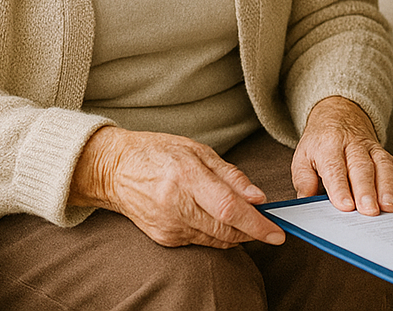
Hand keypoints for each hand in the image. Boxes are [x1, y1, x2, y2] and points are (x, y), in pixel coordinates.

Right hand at [70, 125, 283, 247]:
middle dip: (252, 232)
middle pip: (225, 230)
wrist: (115, 170)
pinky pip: (200, 241)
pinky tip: (216, 219)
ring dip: (236, 234)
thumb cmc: (159, 153)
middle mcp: (176, 205)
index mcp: (186, 177)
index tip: (276, 233)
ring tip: (245, 219)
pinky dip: (215, 234)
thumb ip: (231, 176)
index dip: (256, 224)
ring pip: (215, 240)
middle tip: (268, 225)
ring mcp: (168, 226)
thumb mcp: (197, 150)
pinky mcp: (164, 239)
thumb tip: (258, 197)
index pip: (229, 209)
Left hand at [293, 96, 392, 214]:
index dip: (340, 187)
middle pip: (362, 167)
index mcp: (329, 146)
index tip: (346, 206)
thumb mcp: (303, 157)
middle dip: (367, 190)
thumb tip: (306, 200)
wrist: (339, 116)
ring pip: (384, 165)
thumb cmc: (321, 143)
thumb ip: (304, 180)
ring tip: (389, 207)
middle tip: (370, 210)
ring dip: (389, 187)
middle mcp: (354, 146)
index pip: (335, 168)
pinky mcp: (388, 155)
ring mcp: (374, 150)